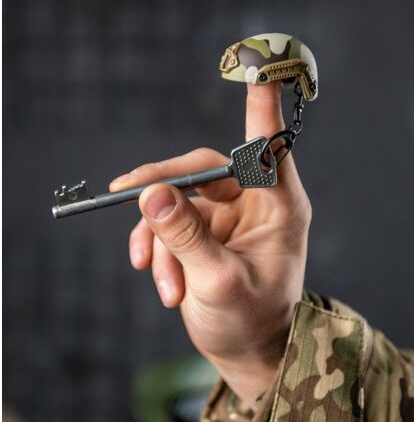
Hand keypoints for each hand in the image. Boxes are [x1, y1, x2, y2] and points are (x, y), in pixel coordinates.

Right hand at [110, 82, 310, 406]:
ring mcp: (226, 215)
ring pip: (175, 200)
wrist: (245, 350)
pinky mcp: (203, 230)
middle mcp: (254, 202)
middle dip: (162, 190)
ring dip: (159, 240)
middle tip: (126, 195)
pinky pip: (167, 223)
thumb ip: (186, 237)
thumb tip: (151, 193)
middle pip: (199, 169)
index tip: (257, 70)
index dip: (260, 110)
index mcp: (279, 208)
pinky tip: (163, 284)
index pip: (267, 148)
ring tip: (164, 283)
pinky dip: (158, 251)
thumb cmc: (249, 322)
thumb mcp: (218, 282)